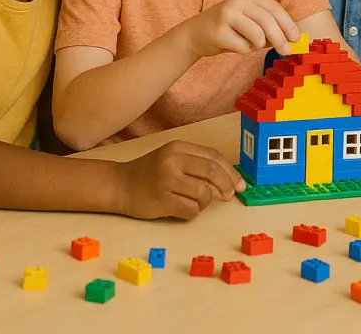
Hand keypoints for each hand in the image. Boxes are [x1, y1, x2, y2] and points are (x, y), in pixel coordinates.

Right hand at [118, 140, 245, 219]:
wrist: (119, 184)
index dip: (230, 171)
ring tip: (194, 201)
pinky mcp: (162, 200)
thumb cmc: (150, 172)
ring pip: (203, 193)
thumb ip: (195, 162)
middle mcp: (173, 160)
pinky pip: (191, 210)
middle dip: (227, 185)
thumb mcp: (172, 157)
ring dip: (204, 202)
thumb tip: (229, 176)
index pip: (213, 156)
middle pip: (212, 172)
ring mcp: (167, 180)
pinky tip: (182, 208)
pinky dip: (192, 212)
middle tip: (230, 195)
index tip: (240, 183)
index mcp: (178, 147)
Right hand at [184, 0, 298, 58]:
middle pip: (267, 21)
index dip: (288, 24)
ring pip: (257, 34)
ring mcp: (227, 15)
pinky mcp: (219, 31)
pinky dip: (244, 51)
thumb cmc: (229, 27)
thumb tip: (291, 39)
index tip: (296, 38)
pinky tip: (235, 45)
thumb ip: (268, 25)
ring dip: (260, 45)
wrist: (196, 33)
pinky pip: (243, 47)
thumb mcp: (249, 19)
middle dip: (280, 38)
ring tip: (253, 45)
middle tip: (286, 51)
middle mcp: (238, 1)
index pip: (274, 8)